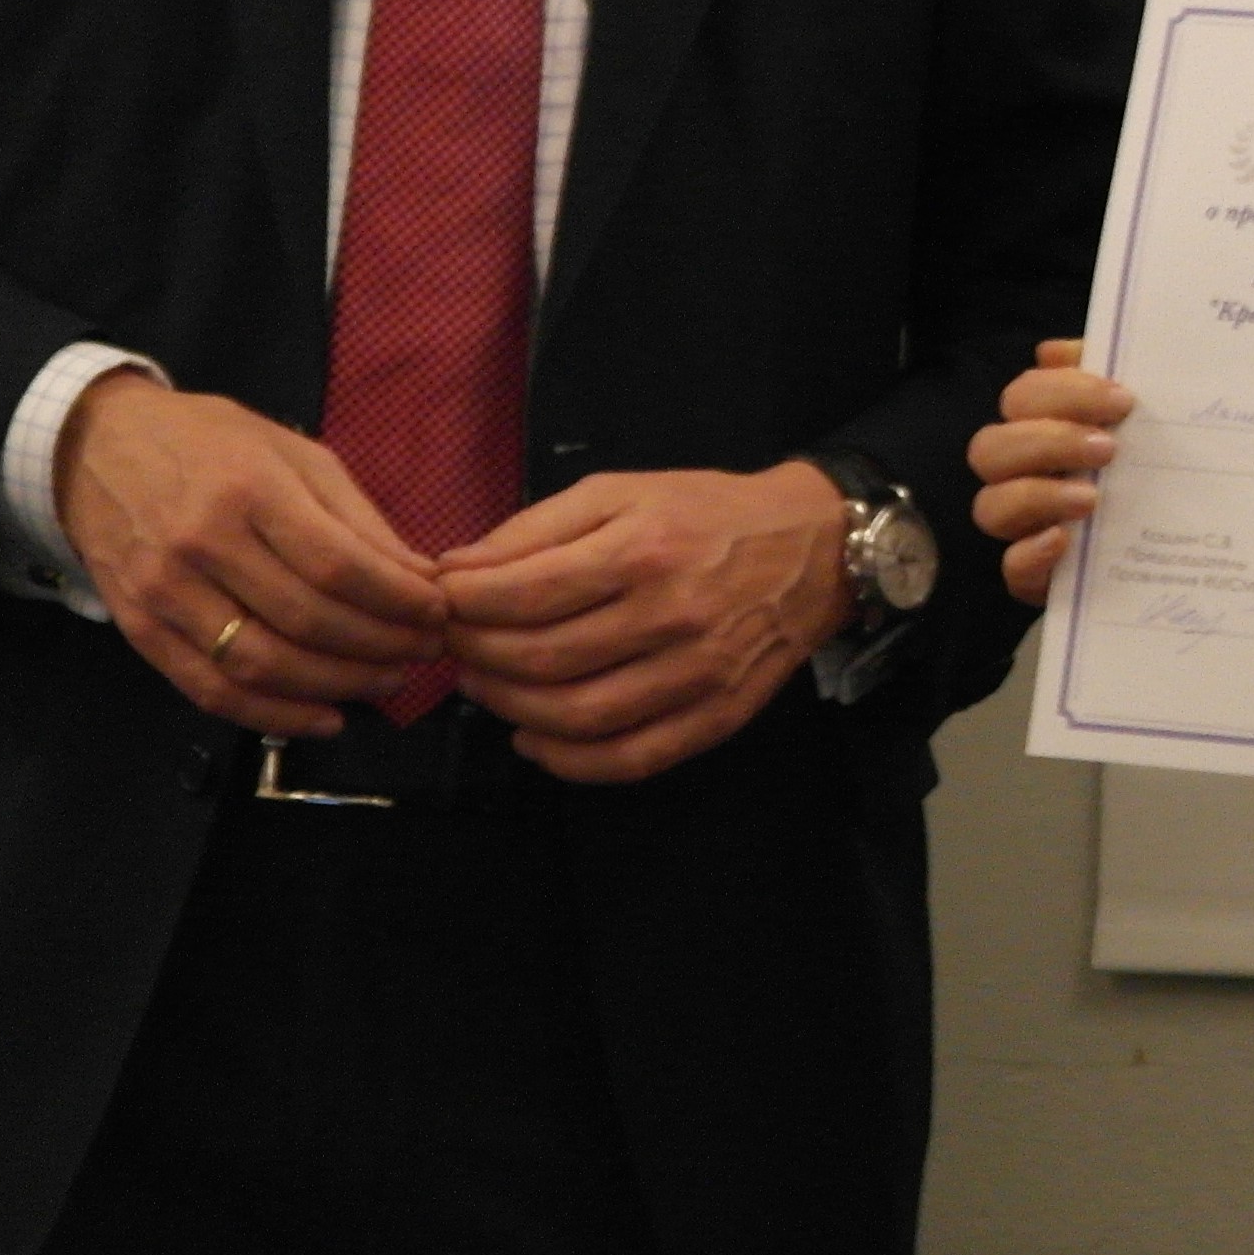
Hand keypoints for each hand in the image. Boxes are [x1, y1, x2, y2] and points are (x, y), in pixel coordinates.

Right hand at [54, 371, 450, 737]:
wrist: (96, 448)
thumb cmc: (210, 443)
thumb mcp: (293, 452)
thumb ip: (357, 517)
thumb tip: (420, 578)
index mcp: (250, 488)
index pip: (338, 565)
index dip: (398, 601)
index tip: (438, 614)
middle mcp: (203, 543)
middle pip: (307, 620)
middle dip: (380, 647)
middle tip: (423, 653)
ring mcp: (165, 592)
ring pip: (262, 664)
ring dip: (337, 686)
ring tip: (384, 682)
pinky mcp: (141, 630)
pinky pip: (211, 690)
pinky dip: (273, 716)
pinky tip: (324, 717)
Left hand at [436, 461, 852, 785]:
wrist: (811, 548)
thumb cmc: (705, 511)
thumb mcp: (621, 492)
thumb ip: (536, 527)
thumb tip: (457, 568)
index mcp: (642, 550)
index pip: (524, 594)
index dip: (465, 605)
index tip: (442, 601)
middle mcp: (669, 616)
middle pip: (541, 660)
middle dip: (476, 657)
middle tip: (454, 647)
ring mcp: (696, 675)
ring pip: (576, 717)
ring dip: (509, 709)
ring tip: (483, 688)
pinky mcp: (715, 717)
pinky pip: (628, 760)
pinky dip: (566, 762)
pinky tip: (533, 739)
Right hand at [969, 341, 1131, 605]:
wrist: (1183, 543)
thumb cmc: (1150, 463)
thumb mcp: (1139, 414)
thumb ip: (1102, 370)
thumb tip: (1053, 351)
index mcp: (1039, 427)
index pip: (1023, 396)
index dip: (1064, 391)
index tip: (1123, 399)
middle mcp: (1019, 474)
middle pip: (991, 448)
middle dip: (1048, 441)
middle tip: (1109, 447)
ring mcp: (1023, 528)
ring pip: (989, 507)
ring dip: (1037, 495)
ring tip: (1092, 497)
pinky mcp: (1036, 577)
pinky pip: (1012, 568)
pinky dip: (1031, 554)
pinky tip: (1064, 541)